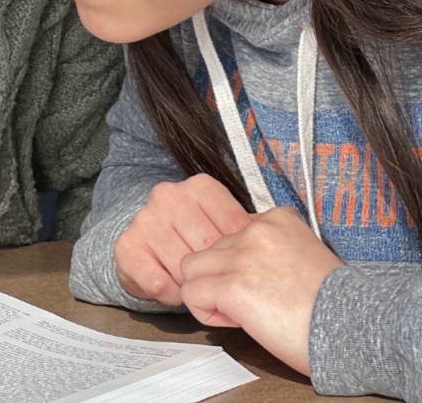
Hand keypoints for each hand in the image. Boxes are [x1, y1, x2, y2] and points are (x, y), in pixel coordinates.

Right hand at [115, 174, 251, 306]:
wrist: (148, 254)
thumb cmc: (195, 243)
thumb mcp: (225, 231)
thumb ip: (247, 236)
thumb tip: (284, 247)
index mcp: (200, 187)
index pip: (234, 228)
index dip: (240, 256)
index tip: (240, 268)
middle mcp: (168, 195)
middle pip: (208, 248)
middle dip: (216, 273)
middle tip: (218, 283)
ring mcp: (145, 218)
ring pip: (183, 266)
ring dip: (192, 286)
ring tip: (195, 286)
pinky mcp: (127, 245)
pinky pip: (157, 281)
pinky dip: (170, 294)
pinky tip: (174, 290)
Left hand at [180, 206, 341, 374]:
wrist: (357, 328)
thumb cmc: (336, 304)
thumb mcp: (304, 255)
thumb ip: (270, 250)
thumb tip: (241, 263)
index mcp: (276, 219)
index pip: (229, 233)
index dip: (237, 264)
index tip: (261, 284)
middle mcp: (256, 230)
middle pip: (208, 251)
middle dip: (220, 278)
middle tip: (250, 302)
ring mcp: (242, 256)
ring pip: (190, 268)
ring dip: (207, 292)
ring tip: (239, 311)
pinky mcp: (232, 286)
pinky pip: (191, 293)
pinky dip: (206, 311)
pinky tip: (236, 320)